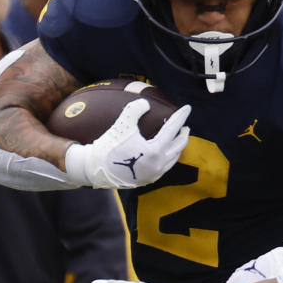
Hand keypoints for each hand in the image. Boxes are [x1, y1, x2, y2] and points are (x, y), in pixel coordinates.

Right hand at [65, 100, 190, 188]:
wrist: (95, 170)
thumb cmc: (109, 146)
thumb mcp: (122, 125)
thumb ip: (135, 110)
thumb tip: (145, 103)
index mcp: (155, 151)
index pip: (173, 129)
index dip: (181, 117)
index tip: (187, 108)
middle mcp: (159, 164)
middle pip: (179, 146)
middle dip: (184, 134)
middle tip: (185, 125)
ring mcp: (155, 173)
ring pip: (174, 157)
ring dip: (178, 146)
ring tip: (177, 138)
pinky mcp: (149, 179)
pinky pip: (166, 165)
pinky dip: (170, 156)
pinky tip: (166, 151)